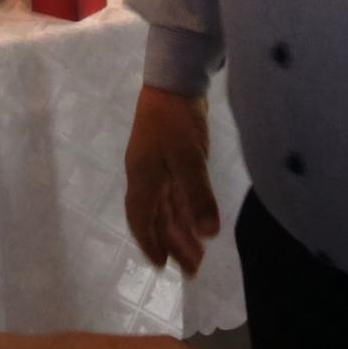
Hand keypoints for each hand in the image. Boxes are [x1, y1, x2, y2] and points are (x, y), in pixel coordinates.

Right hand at [125, 85, 219, 275]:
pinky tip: (197, 221)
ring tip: (197, 253)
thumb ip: (197, 196)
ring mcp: (157, 166)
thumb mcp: (188, 159)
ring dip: (179, 230)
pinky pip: (174, 192)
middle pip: (155, 217)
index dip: (150, 243)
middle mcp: (146, 176)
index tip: (163, 266)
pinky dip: (184, 210)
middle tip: (191, 268)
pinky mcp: (171, 157)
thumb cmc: (175, 120)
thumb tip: (207, 234)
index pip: (141, 219)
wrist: (174, 80)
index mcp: (142, 179)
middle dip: (171, 243)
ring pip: (166, 206)